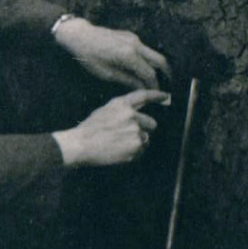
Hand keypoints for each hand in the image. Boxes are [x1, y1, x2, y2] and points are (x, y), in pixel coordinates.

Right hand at [53, 89, 169, 166]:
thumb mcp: (104, 111)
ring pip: (146, 138)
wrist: (81, 145)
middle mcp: (132, 116)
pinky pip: (141, 150)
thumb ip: (122, 110)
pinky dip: (134, 152)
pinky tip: (119, 151)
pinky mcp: (136, 147)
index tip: (166, 96)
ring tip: (119, 144)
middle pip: (152, 123)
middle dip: (144, 129)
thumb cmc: (88, 129)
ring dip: (137, 142)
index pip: (145, 96)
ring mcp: (135, 132)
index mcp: (122, 104)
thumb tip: (135, 113)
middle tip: (128, 134)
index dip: (157, 96)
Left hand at [54, 17, 170, 89]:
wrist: (79, 35)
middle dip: (166, 75)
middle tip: (166, 87)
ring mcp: (134, 39)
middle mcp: (136, 45)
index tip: (158, 94)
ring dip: (158, 67)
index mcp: (129, 56)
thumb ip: (127, 80)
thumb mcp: (106, 73)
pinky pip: (145, 49)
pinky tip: (144, 68)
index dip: (155, 86)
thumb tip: (142, 88)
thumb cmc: (89, 56)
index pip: (150, 74)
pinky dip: (149, 60)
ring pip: (154, 54)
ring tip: (156, 79)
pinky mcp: (130, 36)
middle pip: (160, 61)